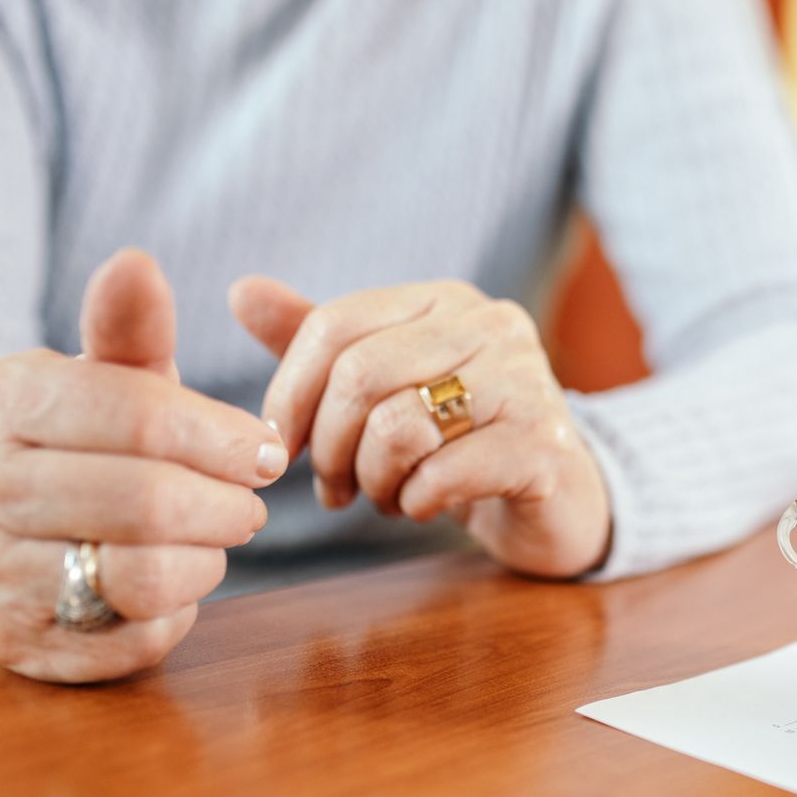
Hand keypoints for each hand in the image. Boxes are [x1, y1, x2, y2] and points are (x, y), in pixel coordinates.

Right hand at [0, 251, 282, 682]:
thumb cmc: (80, 436)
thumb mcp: (106, 376)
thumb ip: (129, 327)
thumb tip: (136, 262)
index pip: (140, 415)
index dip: (222, 437)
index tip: (264, 450)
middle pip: (148, 502)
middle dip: (225, 505)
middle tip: (248, 504)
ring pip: (144, 577)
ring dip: (203, 561)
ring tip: (208, 539)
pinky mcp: (10, 644)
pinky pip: (131, 642)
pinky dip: (174, 616)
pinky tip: (168, 586)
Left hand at [228, 277, 610, 578]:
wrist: (557, 497)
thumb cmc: (460, 439)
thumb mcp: (387, 386)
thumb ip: (321, 343)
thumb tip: (239, 290)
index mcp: (445, 299)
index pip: (336, 324)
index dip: (290, 392)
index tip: (282, 445)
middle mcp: (491, 325)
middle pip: (360, 376)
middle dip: (328, 447)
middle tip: (331, 489)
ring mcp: (527, 381)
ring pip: (397, 427)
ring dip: (372, 480)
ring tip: (385, 497)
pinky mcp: (544, 444)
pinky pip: (444, 474)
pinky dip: (415, 501)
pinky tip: (423, 506)